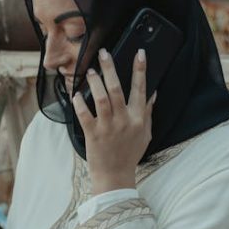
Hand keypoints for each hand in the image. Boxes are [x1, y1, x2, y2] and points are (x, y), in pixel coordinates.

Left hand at [73, 47, 153, 193]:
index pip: (140, 89)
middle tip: (104, 52)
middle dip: (111, 68)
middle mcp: (124, 120)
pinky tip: (76, 94)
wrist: (115, 176)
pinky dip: (80, 103)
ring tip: (90, 70)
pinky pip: (85, 115)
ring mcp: (108, 127)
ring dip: (95, 82)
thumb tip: (153, 93)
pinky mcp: (93, 134)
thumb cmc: (130, 154)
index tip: (139, 53)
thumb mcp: (145, 133)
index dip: (140, 69)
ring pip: (101, 98)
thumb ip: (147, 112)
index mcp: (138, 118)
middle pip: (117, 88)